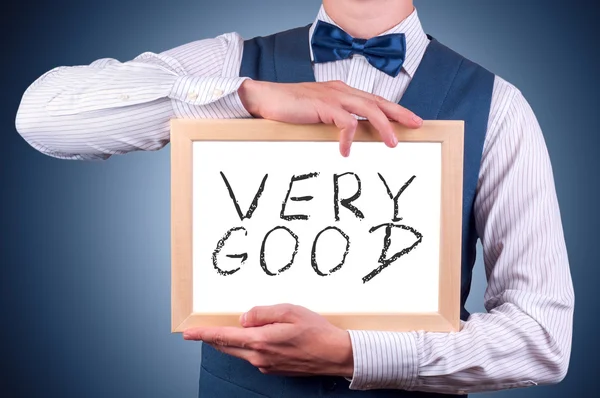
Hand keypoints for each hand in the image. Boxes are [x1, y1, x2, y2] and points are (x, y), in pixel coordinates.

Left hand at [183, 304, 353, 376]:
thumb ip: (262, 313)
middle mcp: (259, 357)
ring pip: (240, 352)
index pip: (223, 337)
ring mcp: (266, 366)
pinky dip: (249, 347)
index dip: (203, 334)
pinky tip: (259, 337)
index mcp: (260, 340)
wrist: (336, 355)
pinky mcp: (274, 369)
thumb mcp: (289, 311)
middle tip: (199, 331)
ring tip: (230, 330)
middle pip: (227, 347)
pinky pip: (254, 356)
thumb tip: (243, 318)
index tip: (187, 333)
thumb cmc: (316, 331)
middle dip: (212, 338)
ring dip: (231, 342)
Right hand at [238, 79, 422, 156]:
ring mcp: (333, 96)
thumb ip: (335, 120)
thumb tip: (351, 137)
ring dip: (383, 126)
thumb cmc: (289, 108)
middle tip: (416, 125)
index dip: (394, 109)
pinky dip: (349, 137)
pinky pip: (345, 121)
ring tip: (392, 143)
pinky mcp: (323, 105)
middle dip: (400, 113)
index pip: (374, 99)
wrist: (264, 98)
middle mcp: (341, 91)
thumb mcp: (318, 114)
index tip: (409, 120)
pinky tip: (345, 151)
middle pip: (378, 101)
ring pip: (369, 109)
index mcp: (342, 92)